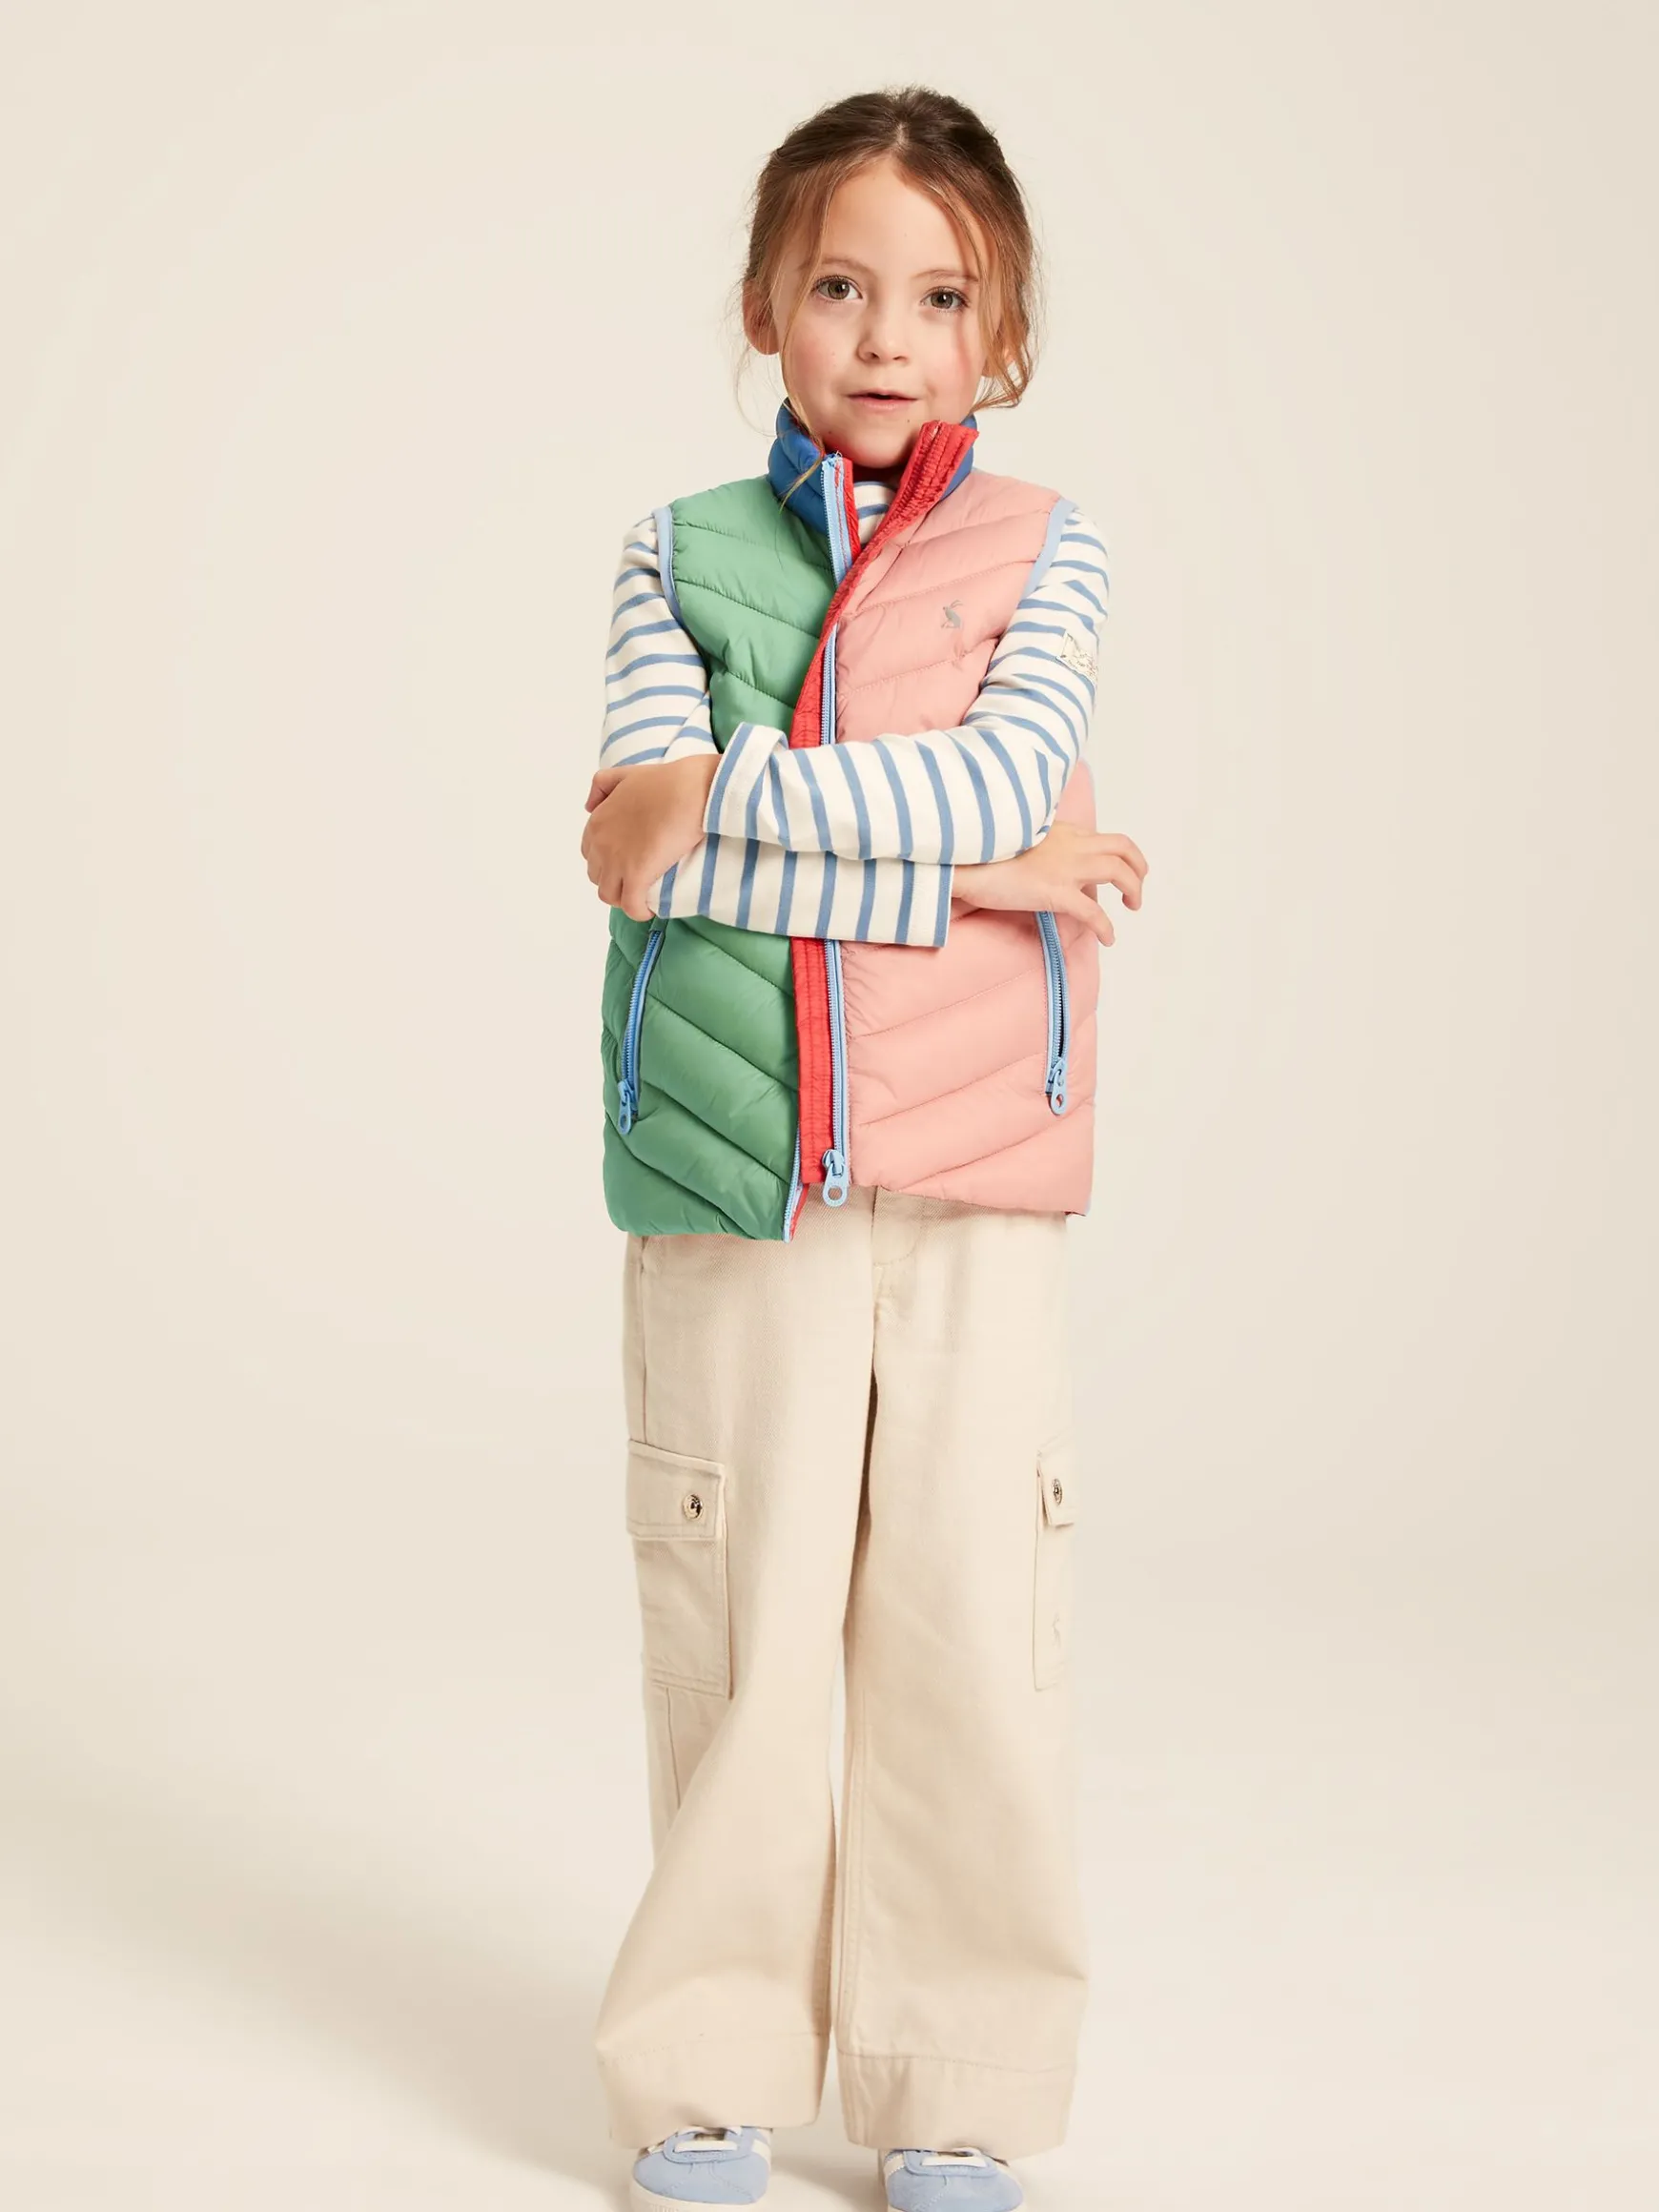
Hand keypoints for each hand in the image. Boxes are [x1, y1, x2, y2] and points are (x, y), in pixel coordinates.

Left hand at [580, 754, 719, 920]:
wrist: (690, 791)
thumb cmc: (666, 782)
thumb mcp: (625, 774)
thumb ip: (601, 785)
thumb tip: (588, 807)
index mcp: (597, 821)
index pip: (590, 853)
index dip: (607, 861)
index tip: (626, 863)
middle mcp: (601, 843)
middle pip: (598, 876)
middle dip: (614, 880)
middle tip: (637, 880)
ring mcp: (616, 861)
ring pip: (609, 895)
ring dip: (623, 898)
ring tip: (642, 896)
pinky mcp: (637, 875)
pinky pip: (630, 906)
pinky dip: (638, 912)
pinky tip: (649, 910)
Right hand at [952, 820, 1148, 946]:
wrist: (964, 858)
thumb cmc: (982, 851)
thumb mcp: (1018, 837)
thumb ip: (1039, 846)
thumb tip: (1043, 864)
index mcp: (1063, 831)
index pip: (1104, 837)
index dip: (1122, 854)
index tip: (1122, 869)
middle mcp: (1071, 845)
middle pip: (1123, 849)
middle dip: (1138, 869)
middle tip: (1135, 890)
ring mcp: (1066, 867)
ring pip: (1119, 872)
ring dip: (1134, 890)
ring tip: (1131, 907)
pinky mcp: (1056, 892)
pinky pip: (1094, 912)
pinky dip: (1107, 927)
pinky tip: (1109, 938)